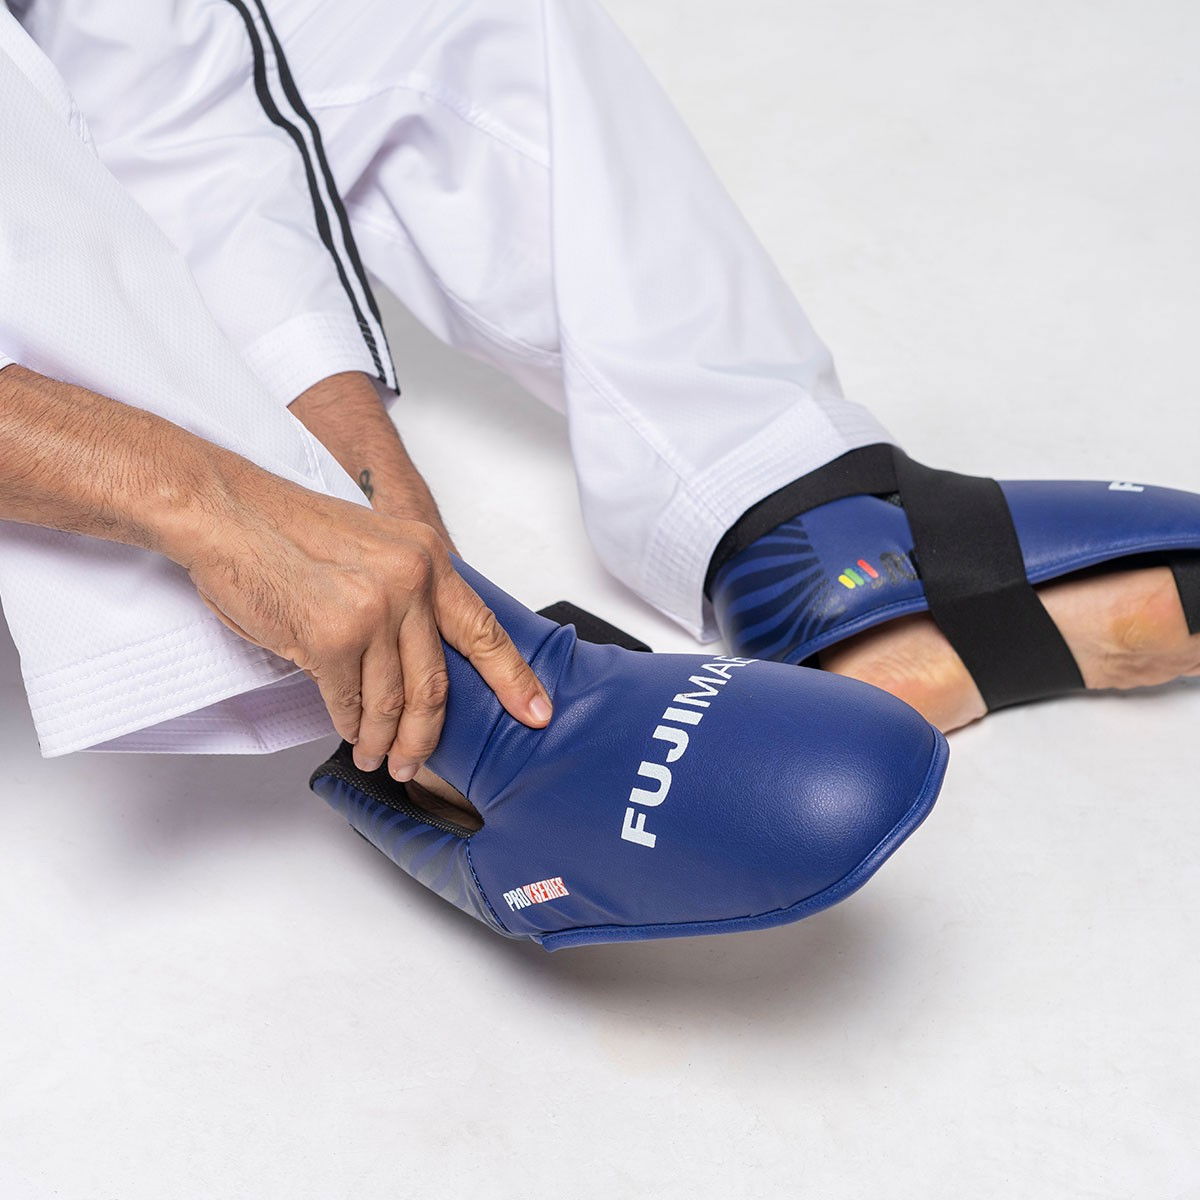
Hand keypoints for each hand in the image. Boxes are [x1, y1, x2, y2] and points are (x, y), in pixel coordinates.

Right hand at [174, 470, 551, 778]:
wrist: (228, 513)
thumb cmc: (289, 531)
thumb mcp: (375, 547)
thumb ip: (409, 591)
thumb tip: (427, 650)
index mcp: (427, 558)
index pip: (482, 630)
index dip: (513, 678)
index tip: (535, 712)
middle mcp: (410, 582)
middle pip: (436, 683)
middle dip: (427, 735)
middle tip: (417, 760)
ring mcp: (373, 610)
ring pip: (391, 701)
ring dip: (382, 738)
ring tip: (375, 753)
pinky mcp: (332, 638)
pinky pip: (347, 702)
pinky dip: (347, 724)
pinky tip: (347, 731)